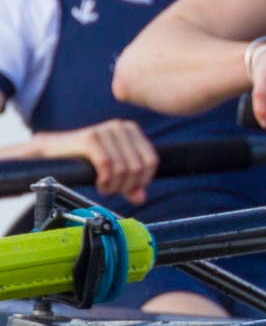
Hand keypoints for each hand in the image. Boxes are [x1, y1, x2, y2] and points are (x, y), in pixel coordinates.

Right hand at [36, 120, 157, 203]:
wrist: (53, 152)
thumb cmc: (85, 161)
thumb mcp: (113, 171)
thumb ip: (130, 183)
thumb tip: (141, 198)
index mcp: (132, 130)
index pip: (151, 161)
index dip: (143, 180)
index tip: (129, 188)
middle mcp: (120, 127)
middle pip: (137, 167)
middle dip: (126, 186)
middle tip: (113, 190)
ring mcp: (105, 130)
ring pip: (123, 168)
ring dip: (114, 186)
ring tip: (105, 188)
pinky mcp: (90, 138)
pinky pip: (106, 165)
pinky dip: (105, 180)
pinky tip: (100, 183)